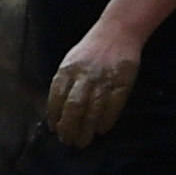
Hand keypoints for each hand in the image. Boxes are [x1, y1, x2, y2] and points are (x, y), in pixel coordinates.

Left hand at [43, 22, 142, 148]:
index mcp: (67, 70)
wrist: (117, 33)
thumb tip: (56, 109)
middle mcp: (84, 76)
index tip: (54, 129)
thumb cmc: (90, 50)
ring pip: (93, 109)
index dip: (55, 116)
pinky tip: (101, 129)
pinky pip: (113, 106)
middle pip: (74, 107)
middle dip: (69, 127)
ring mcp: (103, 80)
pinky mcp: (121, 83)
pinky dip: (106, 119)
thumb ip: (64, 82)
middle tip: (68, 141)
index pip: (56, 98)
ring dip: (86, 128)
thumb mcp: (70, 61)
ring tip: (83, 141)